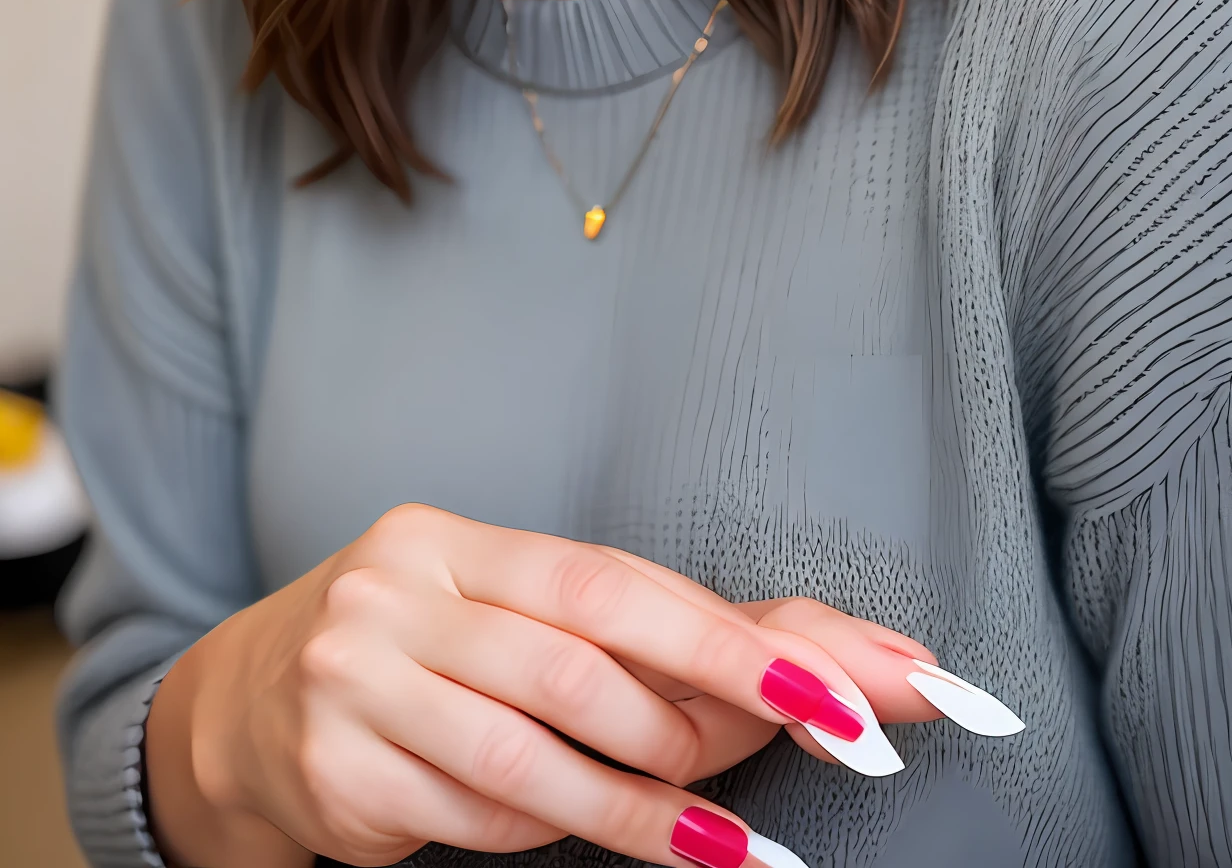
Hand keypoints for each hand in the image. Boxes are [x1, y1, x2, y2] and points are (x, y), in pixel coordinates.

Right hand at [144, 506, 932, 867]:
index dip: (726, 642)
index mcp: (450, 539)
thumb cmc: (424, 648)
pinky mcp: (339, 773)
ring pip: (531, 757)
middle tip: (799, 757)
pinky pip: (475, 817)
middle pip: (576, 664)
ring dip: (645, 810)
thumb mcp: (513, 609)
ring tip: (724, 841)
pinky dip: (550, 833)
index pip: (609, 582)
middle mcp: (395, 593)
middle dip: (703, 720)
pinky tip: (597, 834)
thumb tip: (828, 655)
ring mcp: (356, 683)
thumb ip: (647, 626)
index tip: (839, 690)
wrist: (248, 708)